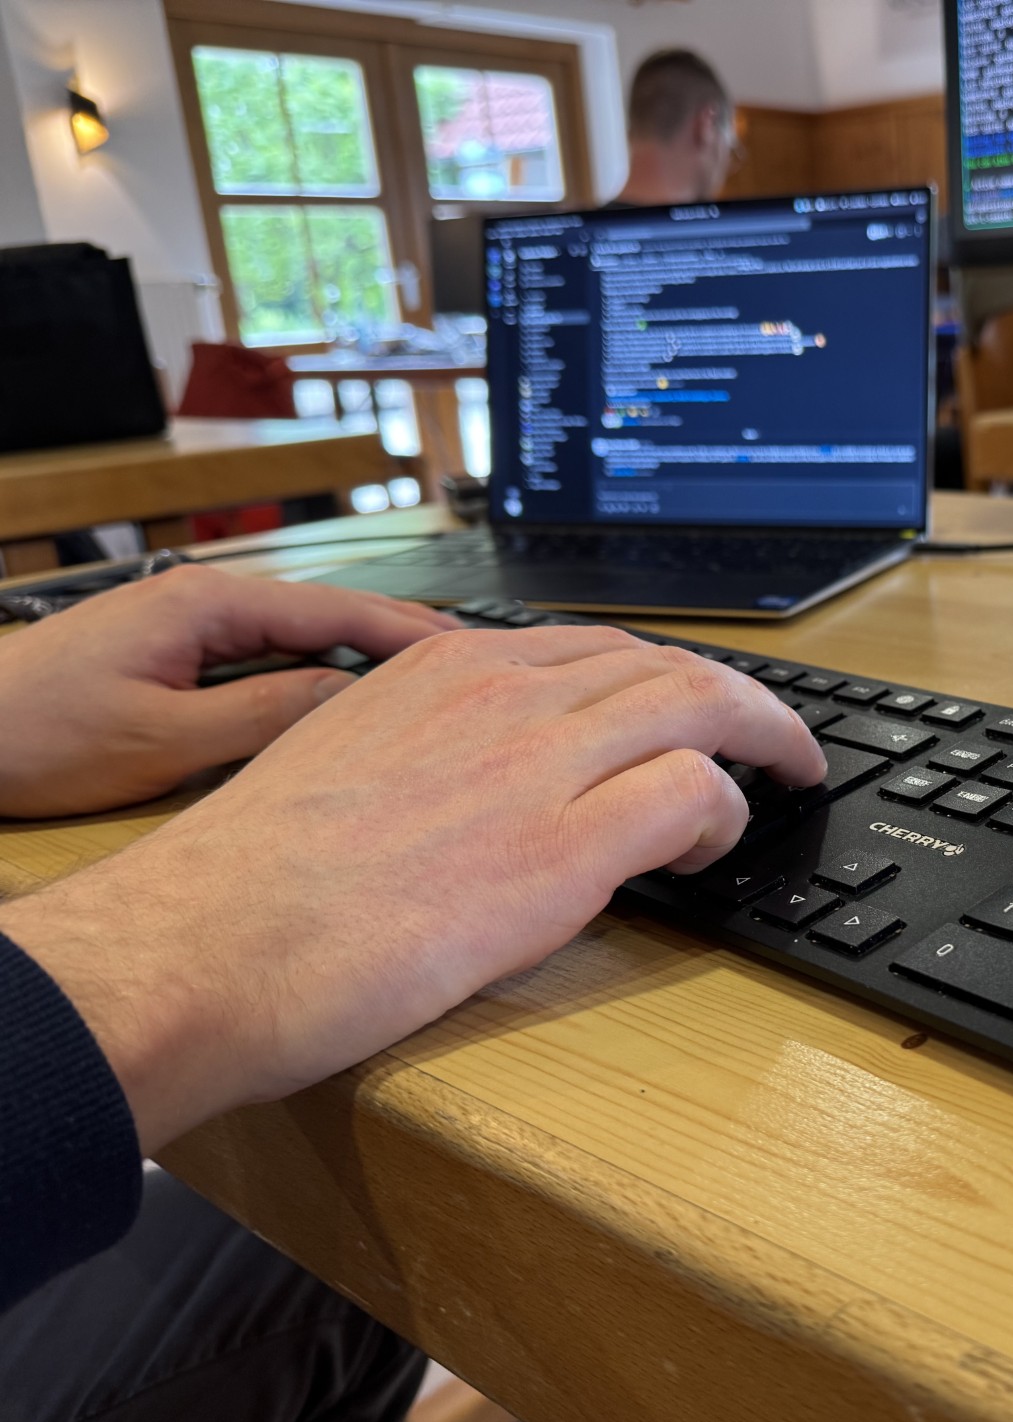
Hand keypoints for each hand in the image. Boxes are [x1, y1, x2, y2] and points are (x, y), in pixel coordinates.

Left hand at [0, 566, 459, 817]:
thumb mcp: (163, 739)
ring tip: (429, 683)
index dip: (410, 634)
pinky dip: (316, 669)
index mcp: (206, 602)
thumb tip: (355, 700)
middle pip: (327, 610)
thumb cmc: (32, 735)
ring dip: (362, 655)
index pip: (337, 608)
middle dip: (400, 634)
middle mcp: (201, 597)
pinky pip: (266, 653)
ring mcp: (185, 621)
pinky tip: (347, 696)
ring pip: (300, 632)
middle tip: (475, 664)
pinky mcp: (172, 651)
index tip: (471, 656)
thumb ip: (267, 715)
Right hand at [0, 623, 825, 1150]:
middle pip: (665, 665)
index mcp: (443, 668)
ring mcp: (535, 763)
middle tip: (772, 734)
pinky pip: (691, 795)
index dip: (664, 674)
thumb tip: (488, 780)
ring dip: (761, 738)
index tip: (691, 701)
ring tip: (786, 775)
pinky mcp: (561, 847)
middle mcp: (499, 694)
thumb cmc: (248, 881)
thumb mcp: (342, 757)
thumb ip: (431, 744)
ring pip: (699, 707)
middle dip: (736, 695)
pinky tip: (711, 846)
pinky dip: (725, 813)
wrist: (200, 947)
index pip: (596, 647)